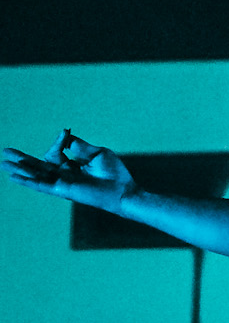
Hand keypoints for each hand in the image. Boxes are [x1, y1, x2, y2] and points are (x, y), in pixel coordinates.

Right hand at [3, 132, 135, 211]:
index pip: (57, 151)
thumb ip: (78, 145)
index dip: (59, 141)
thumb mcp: (96, 153)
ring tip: (3, 163)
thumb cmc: (114, 173)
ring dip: (19, 168)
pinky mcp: (62, 189)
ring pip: (36, 174)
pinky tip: (14, 177)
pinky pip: (41, 184)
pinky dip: (27, 180)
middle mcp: (65, 174)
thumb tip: (64, 134)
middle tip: (6, 150)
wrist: (121, 190)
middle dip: (22, 158)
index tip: (65, 132)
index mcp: (73, 165)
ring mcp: (62, 182)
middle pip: (39, 164)